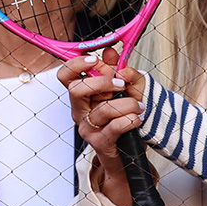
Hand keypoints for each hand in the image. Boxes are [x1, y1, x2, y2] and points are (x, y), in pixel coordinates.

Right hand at [58, 48, 145, 205]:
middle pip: (76, 90)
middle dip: (103, 82)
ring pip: (103, 109)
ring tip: (141, 106)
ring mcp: (88, 128)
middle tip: (122, 84)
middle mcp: (80, 111)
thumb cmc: (123, 120)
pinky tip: (138, 119)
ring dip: (128, 104)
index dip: (76, 64)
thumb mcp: (124, 91)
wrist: (128, 154)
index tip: (95, 59)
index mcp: (82, 96)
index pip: (65, 76)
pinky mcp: (100, 143)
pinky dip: (130, 120)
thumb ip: (118, 71)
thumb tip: (111, 52)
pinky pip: (114, 127)